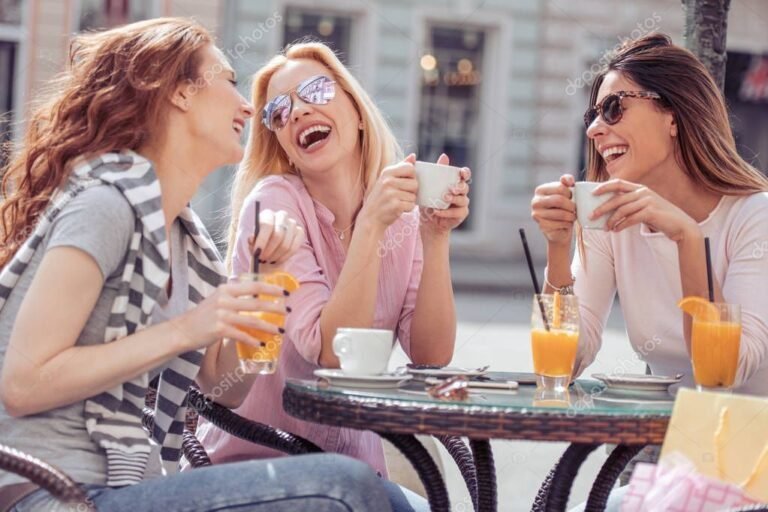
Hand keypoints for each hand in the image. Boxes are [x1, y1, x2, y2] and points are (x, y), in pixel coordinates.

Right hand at [173, 280, 288, 350]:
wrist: (183, 330)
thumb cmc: (204, 315)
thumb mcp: (218, 298)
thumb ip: (235, 295)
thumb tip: (257, 295)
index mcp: (226, 289)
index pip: (254, 286)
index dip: (272, 289)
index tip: (286, 293)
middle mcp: (224, 299)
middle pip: (256, 303)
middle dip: (276, 308)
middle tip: (288, 312)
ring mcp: (222, 315)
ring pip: (252, 320)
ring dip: (269, 327)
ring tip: (281, 331)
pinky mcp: (219, 330)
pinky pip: (242, 335)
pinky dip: (253, 340)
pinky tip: (261, 344)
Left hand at [248, 209, 304, 268]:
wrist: (271, 250)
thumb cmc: (260, 245)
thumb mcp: (252, 244)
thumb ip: (251, 241)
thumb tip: (251, 238)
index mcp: (267, 214)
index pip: (267, 225)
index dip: (262, 239)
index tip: (257, 253)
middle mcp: (281, 216)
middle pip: (278, 235)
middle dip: (269, 250)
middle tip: (262, 259)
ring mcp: (292, 223)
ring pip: (286, 244)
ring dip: (276, 255)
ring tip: (268, 260)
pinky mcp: (300, 232)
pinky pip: (294, 248)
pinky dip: (284, 257)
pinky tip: (278, 260)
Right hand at [359, 154, 417, 232]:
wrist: (370, 218)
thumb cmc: (381, 198)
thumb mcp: (387, 179)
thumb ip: (401, 167)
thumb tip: (413, 155)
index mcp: (387, 172)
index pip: (410, 168)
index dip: (412, 177)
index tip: (404, 183)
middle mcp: (388, 181)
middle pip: (415, 183)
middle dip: (411, 191)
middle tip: (400, 195)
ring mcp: (391, 193)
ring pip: (414, 196)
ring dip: (409, 201)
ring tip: (397, 202)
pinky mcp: (395, 206)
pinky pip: (411, 205)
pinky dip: (407, 209)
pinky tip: (397, 209)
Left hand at [420, 153, 469, 236]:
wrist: (427, 219)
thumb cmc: (430, 200)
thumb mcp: (430, 185)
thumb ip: (437, 171)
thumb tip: (444, 156)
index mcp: (455, 182)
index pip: (465, 175)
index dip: (465, 173)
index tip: (462, 173)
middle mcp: (461, 193)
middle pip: (465, 187)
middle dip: (459, 187)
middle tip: (451, 188)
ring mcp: (462, 204)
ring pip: (463, 200)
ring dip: (453, 198)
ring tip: (444, 198)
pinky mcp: (460, 215)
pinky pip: (457, 213)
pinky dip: (447, 212)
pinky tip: (437, 211)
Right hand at [531, 174, 576, 244]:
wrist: (558, 227)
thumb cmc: (563, 207)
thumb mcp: (565, 192)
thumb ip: (566, 181)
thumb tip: (569, 180)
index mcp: (540, 190)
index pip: (560, 188)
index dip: (570, 193)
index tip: (571, 197)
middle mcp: (536, 201)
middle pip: (559, 200)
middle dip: (571, 205)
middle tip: (574, 209)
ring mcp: (537, 214)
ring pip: (561, 213)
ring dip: (571, 216)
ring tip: (572, 216)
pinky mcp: (542, 226)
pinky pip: (560, 224)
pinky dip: (567, 224)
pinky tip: (567, 223)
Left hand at [592, 180, 698, 241]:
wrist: (681, 225)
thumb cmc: (660, 217)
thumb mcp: (644, 206)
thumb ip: (630, 204)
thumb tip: (609, 210)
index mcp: (640, 188)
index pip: (618, 183)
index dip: (604, 187)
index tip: (592, 193)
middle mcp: (643, 192)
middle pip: (617, 198)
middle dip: (602, 207)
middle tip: (591, 216)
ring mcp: (648, 201)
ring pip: (622, 210)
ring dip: (611, 220)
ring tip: (605, 228)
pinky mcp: (651, 212)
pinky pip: (630, 219)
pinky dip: (621, 225)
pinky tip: (616, 230)